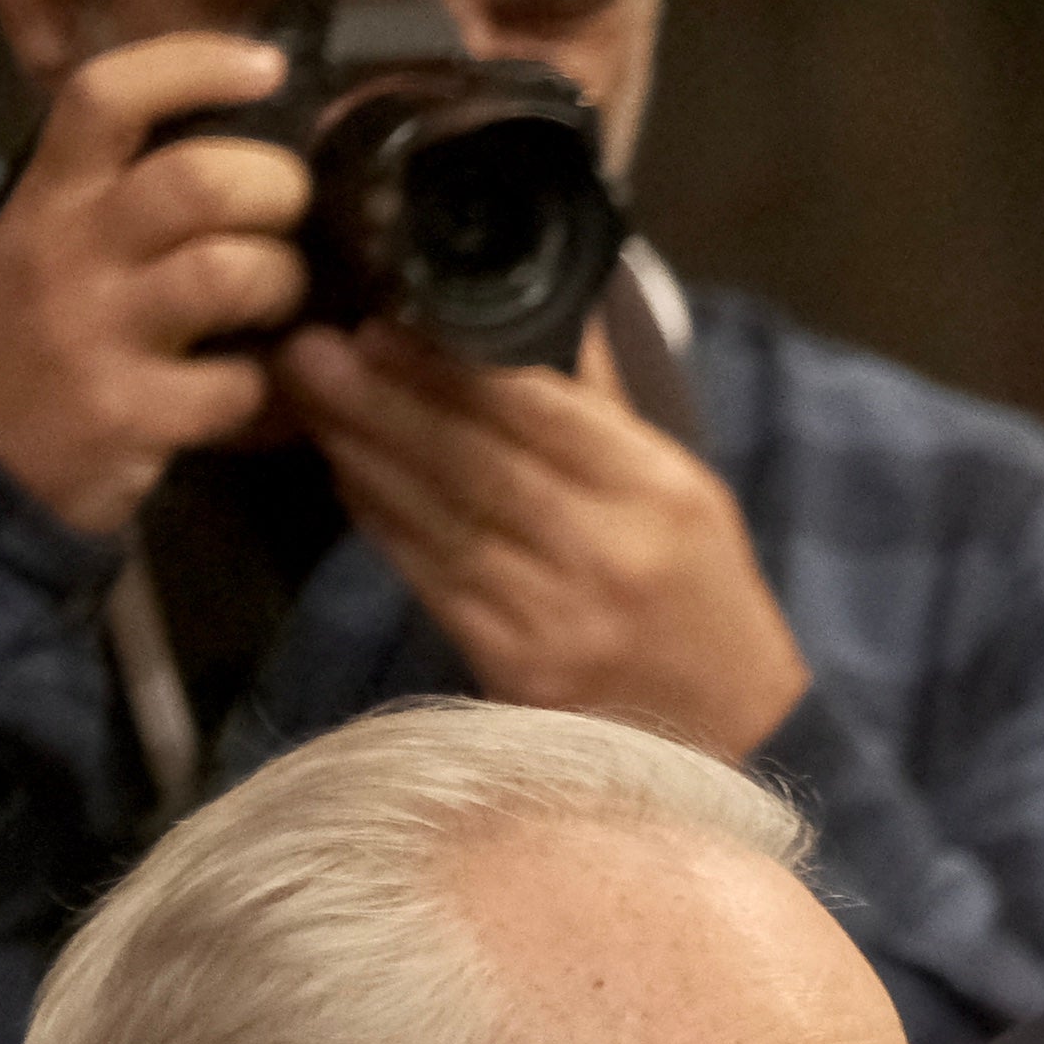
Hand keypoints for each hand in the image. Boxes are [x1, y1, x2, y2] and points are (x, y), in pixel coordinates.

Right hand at [0, 33, 310, 540]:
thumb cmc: (39, 329)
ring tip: (280, 299)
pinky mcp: (126, 413)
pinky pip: (238, 384)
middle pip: (196, 182)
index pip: (104, 96)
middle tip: (291, 216)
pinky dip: (273, 386)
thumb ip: (123, 180)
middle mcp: (67, 250)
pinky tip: (265, 386)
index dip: (190, 65)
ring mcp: (94, 332)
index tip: (264, 66)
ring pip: (229, 272)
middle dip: (276, 190)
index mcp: (50, 193)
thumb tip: (241, 118)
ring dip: (282, 281)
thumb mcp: (53, 234)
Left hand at [283, 316, 814, 759]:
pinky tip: (350, 477)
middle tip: (312, 352)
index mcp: (660, 492)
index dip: (451, 369)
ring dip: (365, 456)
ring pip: (440, 519)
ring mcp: (558, 616)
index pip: (542, 413)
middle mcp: (609, 552)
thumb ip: (604, 410)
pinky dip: (383, 523)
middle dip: (384, 402)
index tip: (383, 327)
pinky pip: (431, 578)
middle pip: (476, 463)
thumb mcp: (685, 491)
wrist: (732, 731)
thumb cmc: (702, 596)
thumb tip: (533, 312)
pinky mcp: (516, 669)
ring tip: (311, 401)